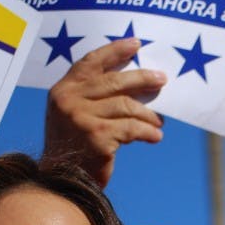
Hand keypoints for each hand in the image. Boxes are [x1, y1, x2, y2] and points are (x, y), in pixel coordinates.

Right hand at [44, 38, 166, 186]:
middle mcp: (69, 100)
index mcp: (63, 90)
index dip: (115, 51)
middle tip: (161, 79)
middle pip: (114, 81)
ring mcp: (82, 118)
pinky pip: (131, 128)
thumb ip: (92, 95)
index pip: (91, 62)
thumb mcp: (75, 114)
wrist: (63, 180)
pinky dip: (147, 132)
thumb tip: (135, 81)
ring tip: (159, 122)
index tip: (136, 44)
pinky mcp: (97, 136)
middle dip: (141, 78)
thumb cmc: (75, 146)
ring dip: (148, 114)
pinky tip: (155, 137)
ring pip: (126, 106)